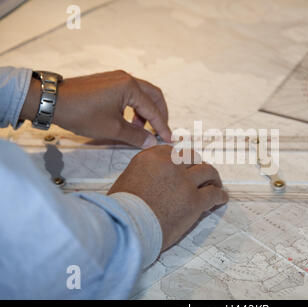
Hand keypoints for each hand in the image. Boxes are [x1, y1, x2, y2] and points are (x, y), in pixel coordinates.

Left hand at [21, 70, 170, 147]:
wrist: (52, 101)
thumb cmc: (81, 113)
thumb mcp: (111, 129)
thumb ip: (135, 136)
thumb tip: (151, 142)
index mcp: (130, 87)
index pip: (153, 109)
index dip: (162, 126)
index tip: (169, 139)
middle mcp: (126, 78)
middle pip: (153, 95)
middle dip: (160, 114)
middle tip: (161, 131)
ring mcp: (116, 78)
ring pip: (142, 94)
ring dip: (146, 111)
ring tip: (140, 129)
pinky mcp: (108, 82)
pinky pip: (130, 93)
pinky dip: (134, 106)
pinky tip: (128, 120)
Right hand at [107, 145, 228, 250]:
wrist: (126, 227)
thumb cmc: (121, 210)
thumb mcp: (127, 180)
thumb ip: (143, 173)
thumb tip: (152, 179)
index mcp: (151, 157)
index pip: (172, 151)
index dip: (181, 160)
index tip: (185, 165)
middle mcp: (170, 165)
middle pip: (192, 158)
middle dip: (198, 165)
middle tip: (202, 173)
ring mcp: (184, 182)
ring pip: (207, 172)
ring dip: (213, 177)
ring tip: (216, 183)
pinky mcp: (194, 200)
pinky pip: (213, 194)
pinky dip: (220, 195)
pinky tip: (222, 198)